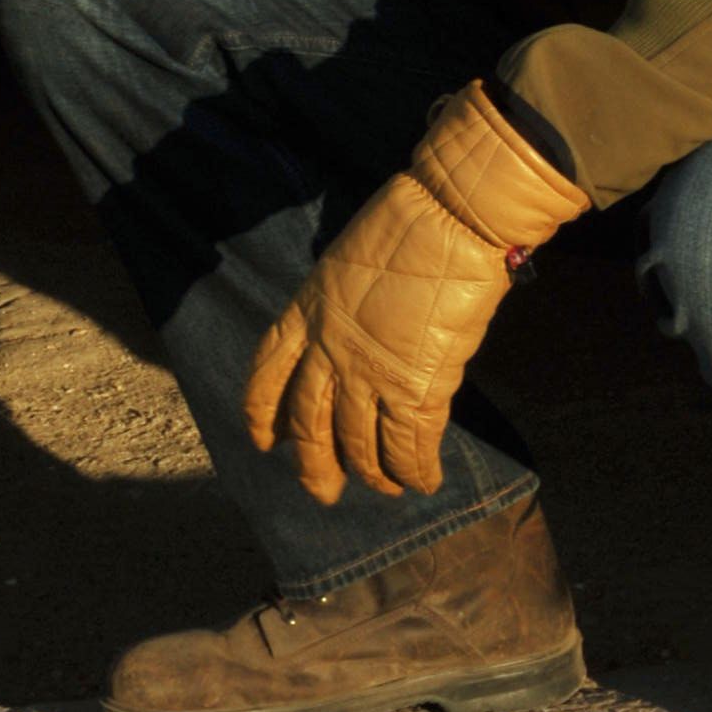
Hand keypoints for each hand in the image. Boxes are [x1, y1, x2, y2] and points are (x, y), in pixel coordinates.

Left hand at [243, 83, 588, 504]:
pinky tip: (425, 480)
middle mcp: (329, 352)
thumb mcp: (345, 265)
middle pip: (310, 427)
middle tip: (324, 493)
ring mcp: (370, 375)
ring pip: (360, 447)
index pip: (267, 374)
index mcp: (306, 313)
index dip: (262, 413)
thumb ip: (339, 311)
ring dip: (374, 475)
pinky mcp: (416, 390)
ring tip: (388, 488)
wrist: (449, 218)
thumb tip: (353, 341)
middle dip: (315, 468)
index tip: (265, 441)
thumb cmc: (407, 225)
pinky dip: (417, 470)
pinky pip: (410, 447)